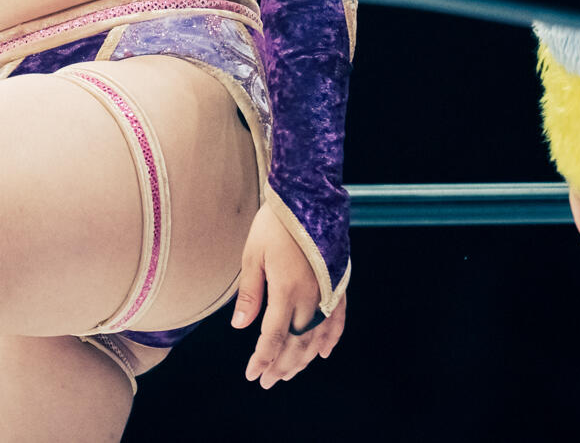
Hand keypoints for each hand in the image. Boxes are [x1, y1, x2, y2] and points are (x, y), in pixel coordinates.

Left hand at [231, 203, 344, 387]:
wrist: (308, 197)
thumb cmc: (274, 224)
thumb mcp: (252, 256)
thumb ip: (250, 294)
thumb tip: (240, 328)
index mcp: (287, 291)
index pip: (273, 337)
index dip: (263, 359)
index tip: (252, 375)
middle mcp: (312, 297)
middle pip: (297, 344)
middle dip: (281, 366)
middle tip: (267, 382)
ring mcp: (328, 292)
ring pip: (318, 337)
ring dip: (303, 359)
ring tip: (290, 374)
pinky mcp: (339, 285)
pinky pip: (338, 320)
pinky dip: (332, 339)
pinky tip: (324, 353)